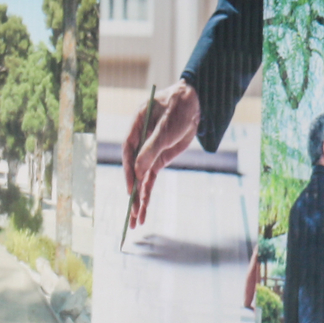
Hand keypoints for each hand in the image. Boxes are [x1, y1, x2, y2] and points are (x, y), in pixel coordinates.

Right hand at [128, 82, 201, 229]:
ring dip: (139, 198)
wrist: (195, 103)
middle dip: (133, 192)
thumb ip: (152, 148)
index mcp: (135, 127)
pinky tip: (144, 208)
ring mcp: (148, 151)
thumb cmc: (179, 107)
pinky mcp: (158, 159)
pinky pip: (150, 178)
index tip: (132, 187)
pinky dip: (147, 192)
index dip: (129, 170)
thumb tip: (138, 171)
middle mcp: (138, 141)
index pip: (128, 151)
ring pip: (141, 178)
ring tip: (136, 219)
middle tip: (132, 213)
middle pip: (133, 169)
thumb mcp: (167, 127)